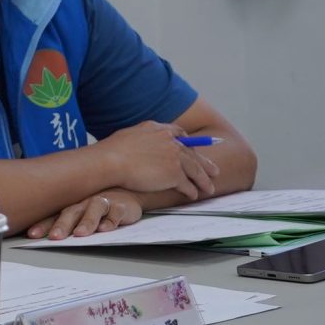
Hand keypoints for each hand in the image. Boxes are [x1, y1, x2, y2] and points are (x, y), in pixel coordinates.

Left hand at [28, 189, 143, 239]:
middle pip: (71, 212)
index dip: (43, 225)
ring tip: (80, 234)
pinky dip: (110, 221)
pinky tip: (105, 229)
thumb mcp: (80, 213)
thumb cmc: (98, 206)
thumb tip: (37, 237)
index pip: (54, 216)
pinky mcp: (120, 207)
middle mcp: (84, 203)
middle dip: (62, 225)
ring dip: (86, 222)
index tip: (31, 235)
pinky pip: (115, 214)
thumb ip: (63, 223)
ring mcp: (103, 203)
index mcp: (71, 206)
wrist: (127, 193)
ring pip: (93, 211)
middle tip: (54, 237)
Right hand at [97, 122, 217, 199]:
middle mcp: (169, 141)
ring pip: (195, 170)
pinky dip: (191, 190)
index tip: (193, 149)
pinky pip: (187, 184)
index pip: (179, 134)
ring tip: (209, 188)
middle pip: (192, 153)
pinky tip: (193, 195)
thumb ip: (143, 138)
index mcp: (158, 129)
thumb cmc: (111, 151)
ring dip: (203, 180)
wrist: (110, 161)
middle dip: (205, 163)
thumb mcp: (129, 135)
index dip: (189, 143)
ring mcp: (174, 157)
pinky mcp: (174, 174)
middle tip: (214, 171)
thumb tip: (142, 144)